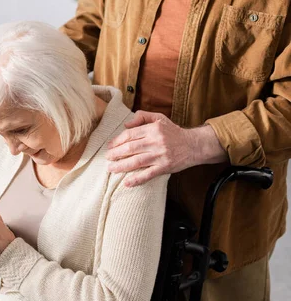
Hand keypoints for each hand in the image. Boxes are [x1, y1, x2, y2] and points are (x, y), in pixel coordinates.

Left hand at [106, 111, 226, 186]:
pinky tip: (127, 183)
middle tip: (107, 158)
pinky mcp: (164, 167)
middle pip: (131, 148)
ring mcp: (160, 156)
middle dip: (116, 154)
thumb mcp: (160, 118)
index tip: (110, 146)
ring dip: (122, 166)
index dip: (117, 141)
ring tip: (111, 169)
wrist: (194, 145)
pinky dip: (137, 179)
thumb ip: (143, 117)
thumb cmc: (174, 132)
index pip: (130, 135)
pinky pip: (148, 174)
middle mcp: (155, 142)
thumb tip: (126, 124)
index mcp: (153, 129)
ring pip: (136, 161)